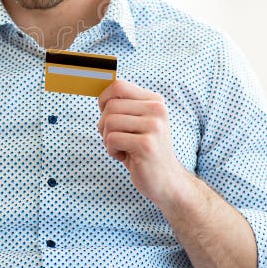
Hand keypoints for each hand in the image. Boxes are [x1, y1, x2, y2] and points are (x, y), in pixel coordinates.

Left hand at [97, 79, 187, 208]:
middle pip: (110, 106)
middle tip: (115, 139)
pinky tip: (125, 157)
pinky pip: (111, 139)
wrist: (167, 181)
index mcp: (155, 101)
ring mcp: (154, 127)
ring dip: (107, 139)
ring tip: (122, 148)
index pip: (119, 86)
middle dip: (103, 125)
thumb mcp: (138, 123)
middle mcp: (157, 110)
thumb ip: (123, 107)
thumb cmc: (145, 150)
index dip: (103, 100)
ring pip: (109, 122)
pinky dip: (112, 150)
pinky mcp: (146, 145)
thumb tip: (99, 92)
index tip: (106, 116)